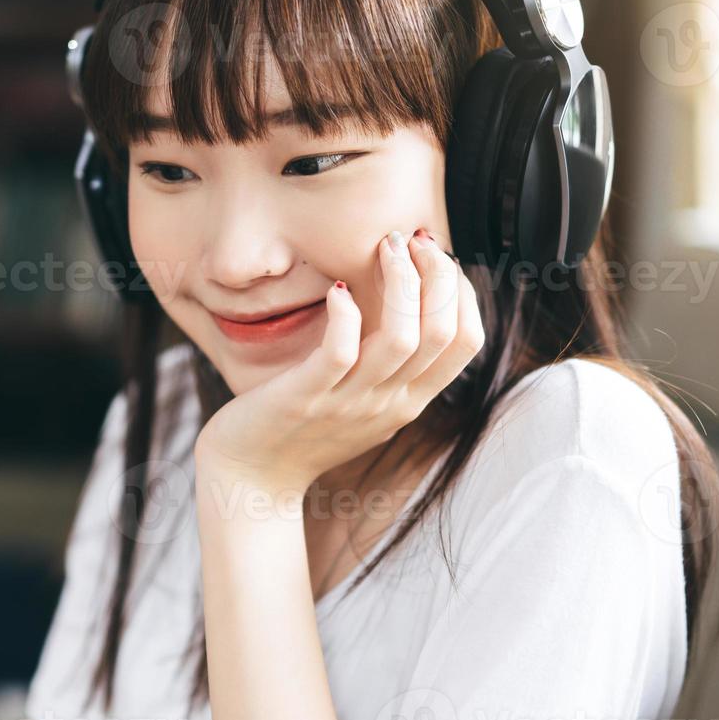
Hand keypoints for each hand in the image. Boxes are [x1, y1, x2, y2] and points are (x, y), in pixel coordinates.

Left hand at [193, 228, 483, 496]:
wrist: (252, 480)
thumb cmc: (304, 430)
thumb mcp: (364, 400)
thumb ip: (391, 365)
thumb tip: (411, 301)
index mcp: (409, 401)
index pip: (466, 340)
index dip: (461, 290)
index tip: (436, 257)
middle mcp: (389, 403)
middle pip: (443, 332)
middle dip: (437, 273)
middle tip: (411, 239)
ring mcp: (349, 402)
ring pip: (400, 338)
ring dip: (400, 282)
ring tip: (384, 247)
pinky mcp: (306, 398)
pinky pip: (339, 353)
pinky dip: (345, 314)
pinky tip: (338, 289)